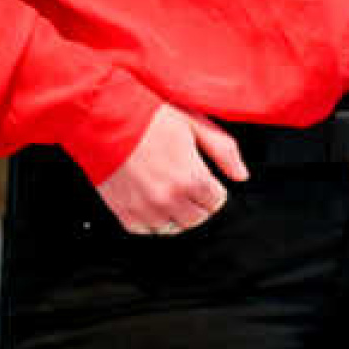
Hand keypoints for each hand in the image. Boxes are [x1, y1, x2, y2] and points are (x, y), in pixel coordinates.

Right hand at [93, 104, 247, 234]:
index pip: (216, 202)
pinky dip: (152, 218)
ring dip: (176, 212)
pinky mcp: (125, 214)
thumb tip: (241, 175)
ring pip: (174, 228)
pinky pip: (147, 230)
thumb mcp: (194, 124)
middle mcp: (169, 200)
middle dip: (198, 202)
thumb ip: (223, 151)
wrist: (106, 120)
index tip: (204, 177)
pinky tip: (151, 198)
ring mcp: (146, 210)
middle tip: (189, 184)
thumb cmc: (148, 118)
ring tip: (170, 190)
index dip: (213, 188)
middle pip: (197, 218)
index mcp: (190, 179)